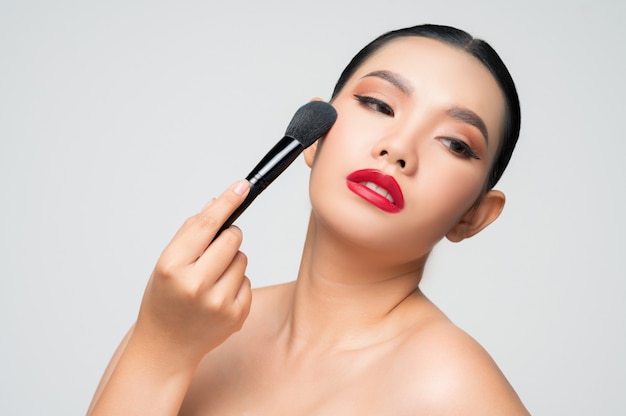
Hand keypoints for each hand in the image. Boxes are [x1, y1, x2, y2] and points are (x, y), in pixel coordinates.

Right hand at [134, 180, 252, 363]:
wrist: (165, 348)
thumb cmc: (164, 300)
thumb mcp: (166, 263)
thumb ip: (190, 233)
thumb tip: (215, 204)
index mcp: (172, 267)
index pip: (206, 225)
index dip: (227, 201)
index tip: (242, 186)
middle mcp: (196, 284)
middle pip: (233, 238)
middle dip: (228, 237)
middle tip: (214, 250)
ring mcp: (218, 302)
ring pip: (243, 259)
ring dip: (231, 262)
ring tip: (210, 281)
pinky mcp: (236, 315)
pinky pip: (248, 281)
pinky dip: (236, 283)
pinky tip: (217, 298)